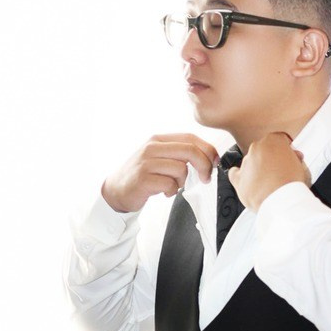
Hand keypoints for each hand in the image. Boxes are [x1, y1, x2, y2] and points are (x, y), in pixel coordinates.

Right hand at [101, 135, 219, 212]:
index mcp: (159, 139)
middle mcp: (152, 147)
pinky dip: (171, 191)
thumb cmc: (143, 175)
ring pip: (181, 169)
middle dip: (204, 166)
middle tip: (205, 179)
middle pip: (190, 151)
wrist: (116, 189)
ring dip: (182, 182)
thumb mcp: (160, 158)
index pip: (190, 138)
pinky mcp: (143, 179)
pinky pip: (170, 185)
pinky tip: (164, 192)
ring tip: (172, 185)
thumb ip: (180, 154)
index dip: (208, 150)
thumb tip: (209, 158)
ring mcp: (146, 162)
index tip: (214, 163)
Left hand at [230, 131, 310, 212]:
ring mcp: (246, 163)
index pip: (279, 140)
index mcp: (273, 140)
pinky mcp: (239, 179)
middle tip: (281, 172)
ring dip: (258, 170)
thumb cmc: (292, 184)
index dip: (285, 150)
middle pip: (264, 151)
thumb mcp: (301, 166)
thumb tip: (294, 157)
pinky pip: (235, 174)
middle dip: (271, 159)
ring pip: (251, 163)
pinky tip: (248, 181)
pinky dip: (241, 176)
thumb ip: (295, 157)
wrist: (282, 202)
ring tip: (270, 184)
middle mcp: (257, 148)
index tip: (288, 157)